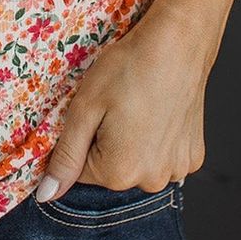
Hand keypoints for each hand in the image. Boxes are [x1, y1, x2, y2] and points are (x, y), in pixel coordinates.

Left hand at [34, 0, 218, 201]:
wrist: (179, 43)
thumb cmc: (129, 67)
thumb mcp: (85, 107)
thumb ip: (65, 155)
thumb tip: (46, 196)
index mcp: (119, 172)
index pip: (80, 170)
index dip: (83, 136)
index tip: (96, 110)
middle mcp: (151, 181)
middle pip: (111, 171)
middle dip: (107, 142)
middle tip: (118, 105)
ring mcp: (177, 171)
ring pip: (138, 164)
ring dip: (133, 143)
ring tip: (140, 106)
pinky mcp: (194, 157)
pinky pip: (163, 158)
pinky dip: (158, 141)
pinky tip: (159, 112)